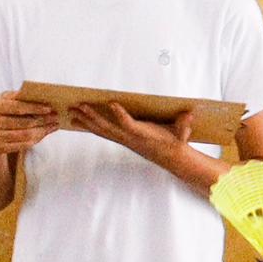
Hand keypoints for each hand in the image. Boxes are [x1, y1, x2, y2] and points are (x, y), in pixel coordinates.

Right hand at [0, 94, 59, 154]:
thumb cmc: (0, 112)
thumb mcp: (4, 100)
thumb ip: (18, 97)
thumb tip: (41, 96)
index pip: (17, 107)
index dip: (35, 108)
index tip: (49, 108)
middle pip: (24, 123)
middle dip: (43, 120)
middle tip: (56, 117)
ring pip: (26, 135)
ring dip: (43, 131)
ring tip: (53, 125)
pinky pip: (24, 145)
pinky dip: (37, 139)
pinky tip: (44, 133)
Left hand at [61, 99, 199, 179]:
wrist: (170, 158)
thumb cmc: (175, 143)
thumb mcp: (182, 135)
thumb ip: (184, 126)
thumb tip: (190, 115)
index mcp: (143, 136)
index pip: (130, 126)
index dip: (121, 115)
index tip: (112, 103)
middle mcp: (129, 138)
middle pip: (107, 128)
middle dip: (92, 116)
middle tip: (79, 106)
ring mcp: (123, 139)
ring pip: (101, 130)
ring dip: (86, 120)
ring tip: (71, 111)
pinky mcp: (121, 138)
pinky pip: (102, 132)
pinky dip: (89, 125)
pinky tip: (79, 120)